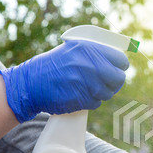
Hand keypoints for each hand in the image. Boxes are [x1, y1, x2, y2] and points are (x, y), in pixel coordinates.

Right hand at [0, 40, 128, 121]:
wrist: (31, 83)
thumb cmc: (53, 66)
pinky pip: (97, 102)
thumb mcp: (74, 49)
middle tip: (107, 82)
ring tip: (88, 87)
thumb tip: (118, 61)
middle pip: (119, 79)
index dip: (120, 66)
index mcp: (89, 49)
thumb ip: (95, 54)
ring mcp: (87, 83)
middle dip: (114, 82)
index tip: (118, 69)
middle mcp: (90, 65)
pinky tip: (80, 94)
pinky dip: (91, 101)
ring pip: (109, 92)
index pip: (121, 60)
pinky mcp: (82, 99)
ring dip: (101, 92)